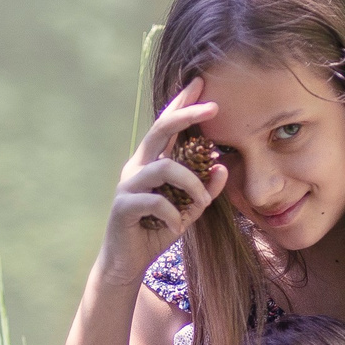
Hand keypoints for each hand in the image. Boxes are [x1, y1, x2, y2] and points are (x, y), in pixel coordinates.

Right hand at [97, 78, 228, 286]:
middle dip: (187, 114)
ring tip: (202, 202)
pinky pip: (154, 201)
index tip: (200, 83)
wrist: (128, 262)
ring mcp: (128, 184)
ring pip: (164, 167)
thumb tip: (222, 168)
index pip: (167, 125)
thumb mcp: (187, 209)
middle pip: (159, 129)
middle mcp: (138, 166)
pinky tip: (176, 228)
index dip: (181, 103)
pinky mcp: (123, 206)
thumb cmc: (156, 231)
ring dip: (191, 183)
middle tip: (214, 107)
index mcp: (152, 162)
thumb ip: (204, 190)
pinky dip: (172, 214)